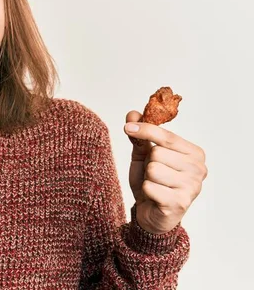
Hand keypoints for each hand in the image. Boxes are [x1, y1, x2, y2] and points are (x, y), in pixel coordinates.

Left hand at [124, 110, 206, 233]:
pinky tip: (155, 197)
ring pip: (153, 169)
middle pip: (157, 152)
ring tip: (155, 185)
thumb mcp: (143, 155)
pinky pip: (150, 186)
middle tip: (154, 174)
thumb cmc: (152, 181)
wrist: (151, 213)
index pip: (166, 135)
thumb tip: (132, 114)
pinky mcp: (180, 203)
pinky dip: (146, 191)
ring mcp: (192, 187)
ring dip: (148, 177)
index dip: (145, 129)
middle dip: (148, 163)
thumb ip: (140, 135)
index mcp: (194, 153)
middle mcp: (199, 169)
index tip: (128, 126)